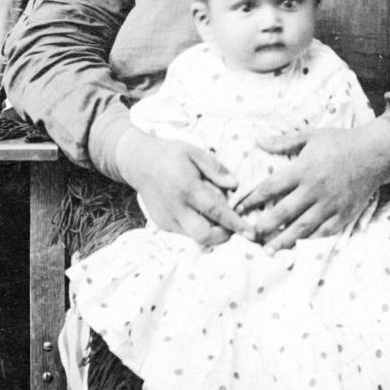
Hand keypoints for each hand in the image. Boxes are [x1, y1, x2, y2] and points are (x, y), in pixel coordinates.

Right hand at [115, 128, 254, 248]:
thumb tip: (236, 185)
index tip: (252, 233)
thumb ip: (216, 169)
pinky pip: (186, 232)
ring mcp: (168, 218)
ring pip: (195, 237)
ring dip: (211, 230)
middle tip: (232, 224)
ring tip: (213, 213)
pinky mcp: (163, 224)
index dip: (236, 224)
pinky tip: (196, 210)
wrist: (138, 162)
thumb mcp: (194, 153)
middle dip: (223, 236)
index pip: (216, 211)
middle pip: (204, 235)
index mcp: (187, 187)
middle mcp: (176, 207)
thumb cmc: (171, 155)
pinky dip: (197, 226)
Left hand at [234, 119, 389, 252]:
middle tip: (248, 235)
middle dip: (264, 225)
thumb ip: (284, 142)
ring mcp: (330, 204)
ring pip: (302, 227)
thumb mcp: (311, 136)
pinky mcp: (344, 214)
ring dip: (283, 240)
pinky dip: (309, 241)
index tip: (239, 208)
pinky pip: (324, 232)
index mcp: (304, 169)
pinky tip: (297, 246)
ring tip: (267, 250)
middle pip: (284, 212)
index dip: (252, 199)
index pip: (271, 187)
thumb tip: (258, 140)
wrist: (376, 153)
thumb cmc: (340, 142)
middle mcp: (315, 189)